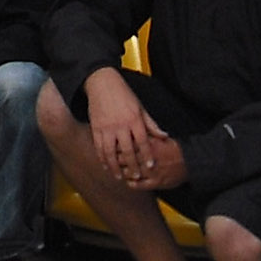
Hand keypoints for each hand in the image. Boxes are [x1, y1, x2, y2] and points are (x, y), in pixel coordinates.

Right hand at [84, 70, 171, 190]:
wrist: (102, 83)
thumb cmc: (123, 94)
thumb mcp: (140, 107)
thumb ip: (151, 124)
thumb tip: (164, 136)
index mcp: (134, 119)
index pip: (143, 142)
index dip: (147, 155)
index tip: (150, 166)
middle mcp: (121, 125)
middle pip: (128, 151)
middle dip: (132, 166)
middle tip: (136, 176)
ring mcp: (107, 128)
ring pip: (111, 153)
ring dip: (115, 167)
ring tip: (119, 177)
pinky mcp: (96, 128)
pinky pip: (99, 147)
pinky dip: (102, 158)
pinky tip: (106, 166)